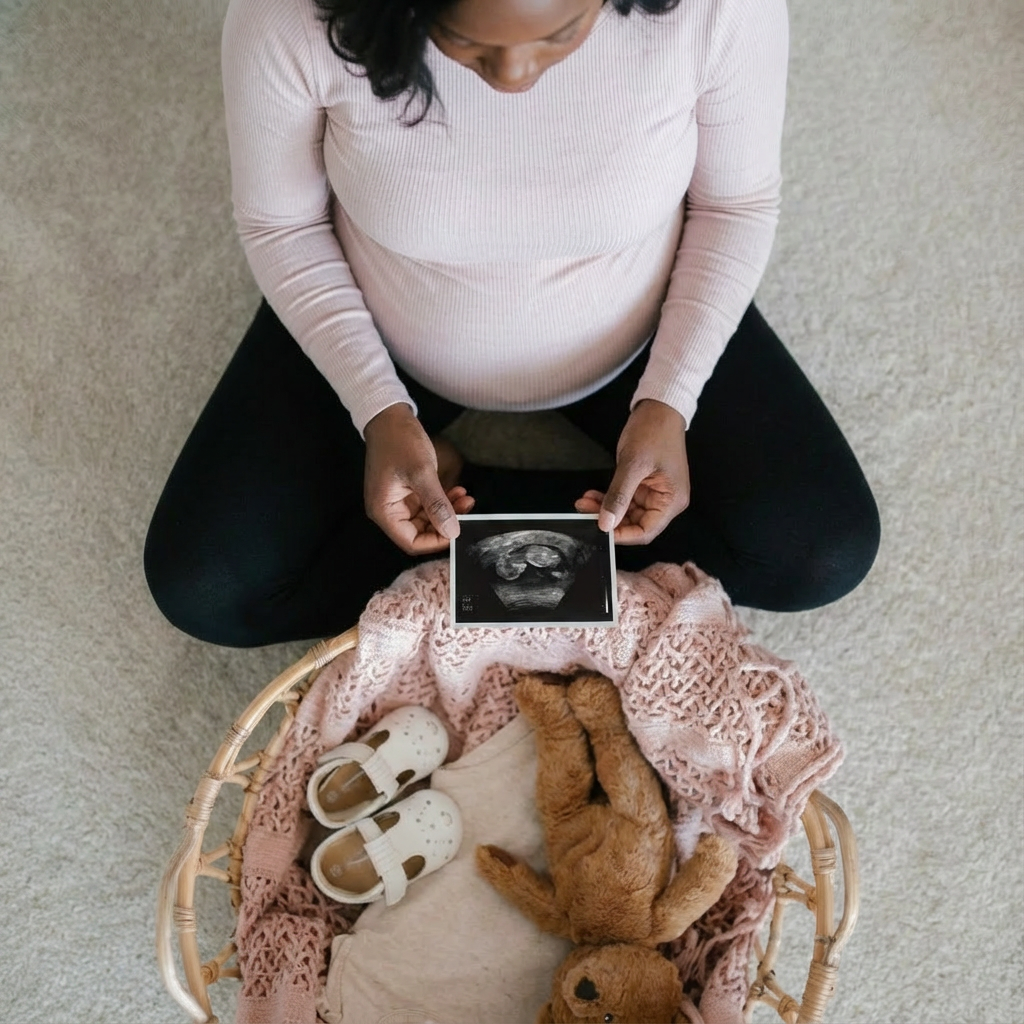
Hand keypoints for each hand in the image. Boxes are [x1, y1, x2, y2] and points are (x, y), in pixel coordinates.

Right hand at [363, 403, 474, 554]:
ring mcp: (398, 501)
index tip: (457, 531)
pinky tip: (457, 490)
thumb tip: (451, 531)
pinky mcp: (407, 492)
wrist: (390, 417)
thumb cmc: (399, 441)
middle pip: (420, 532)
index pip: (411, 542)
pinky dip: (443, 500)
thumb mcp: (422, 473)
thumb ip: (437, 504)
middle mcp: (389, 510)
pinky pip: (428, 504)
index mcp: (384, 511)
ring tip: (465, 497)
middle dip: (445, 523)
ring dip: (448, 511)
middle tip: (467, 509)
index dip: (436, 541)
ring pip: (427, 518)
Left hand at [574, 399, 689, 544]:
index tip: (600, 529)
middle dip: (609, 520)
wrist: (658, 408)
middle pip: (634, 523)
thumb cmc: (653, 432)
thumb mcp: (633, 465)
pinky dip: (608, 498)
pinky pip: (624, 499)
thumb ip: (619, 496)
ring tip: (584, 501)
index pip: (646, 531)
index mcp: (671, 501)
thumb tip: (606, 523)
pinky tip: (592, 495)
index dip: (622, 535)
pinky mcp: (643, 485)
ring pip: (626, 512)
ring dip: (605, 508)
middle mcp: (665, 501)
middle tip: (584, 510)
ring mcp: (653, 493)